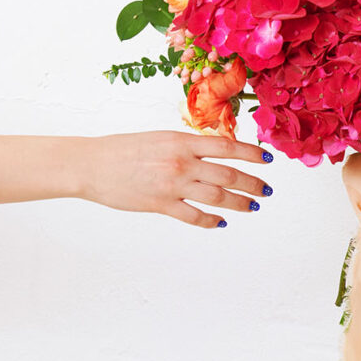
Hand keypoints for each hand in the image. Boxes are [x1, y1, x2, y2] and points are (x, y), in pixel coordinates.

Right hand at [78, 130, 271, 228]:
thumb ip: (187, 145)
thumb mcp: (160, 138)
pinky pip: (194, 216)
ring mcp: (172, 185)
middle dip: (252, 183)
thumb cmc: (124, 149)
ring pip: (217, 196)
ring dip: (239, 203)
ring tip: (253, 206)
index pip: (227, 146)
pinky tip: (221, 222)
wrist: (92, 164)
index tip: (268, 159)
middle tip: (267, 189)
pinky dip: (211, 221)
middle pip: (228, 174)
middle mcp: (181, 162)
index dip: (251, 153)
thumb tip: (215, 150)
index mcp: (181, 141)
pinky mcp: (160, 205)